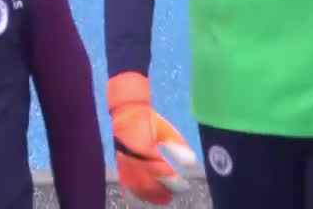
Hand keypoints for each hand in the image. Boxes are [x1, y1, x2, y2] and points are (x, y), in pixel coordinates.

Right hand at [107, 71, 197, 204]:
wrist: (126, 113)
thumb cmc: (149, 122)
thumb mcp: (166, 130)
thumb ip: (178, 146)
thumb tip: (191, 164)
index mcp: (142, 146)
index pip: (156, 168)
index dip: (170, 178)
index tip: (183, 180)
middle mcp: (130, 157)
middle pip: (147, 182)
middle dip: (164, 189)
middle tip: (180, 189)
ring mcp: (123, 164)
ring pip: (137, 187)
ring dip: (153, 196)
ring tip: (167, 198)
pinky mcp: (121, 168)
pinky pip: (126, 187)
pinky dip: (137, 196)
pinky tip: (148, 200)